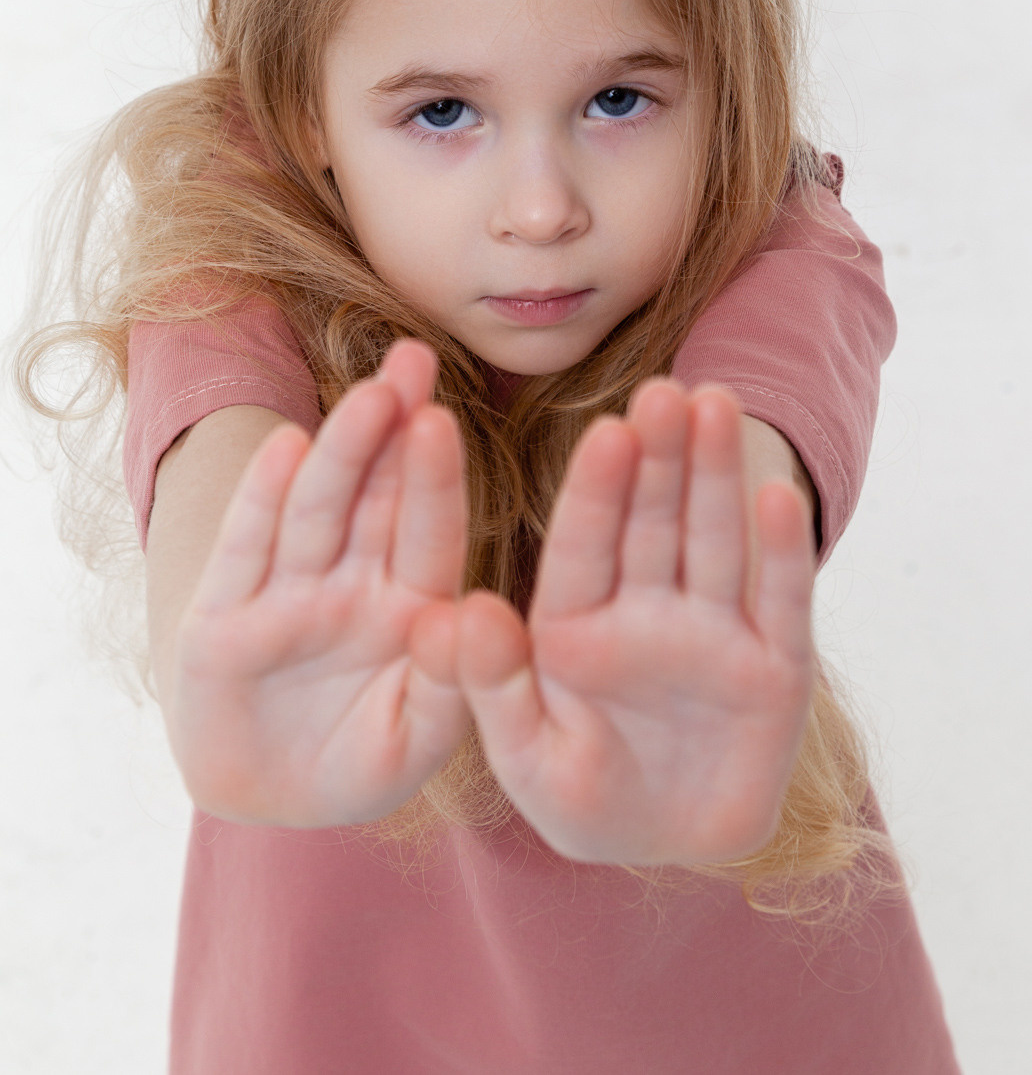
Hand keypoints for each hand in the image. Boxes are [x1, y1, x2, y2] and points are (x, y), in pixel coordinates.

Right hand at [167, 340, 471, 828]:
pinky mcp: (223, 619)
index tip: (446, 420)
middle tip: (415, 356)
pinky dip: (264, 501)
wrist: (272, 798)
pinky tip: (285, 446)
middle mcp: (352, 581)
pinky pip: (248, 552)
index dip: (436, 478)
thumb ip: (454, 684)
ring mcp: (287, 593)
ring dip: (340, 451)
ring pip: (317, 510)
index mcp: (412, 601)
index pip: (429, 531)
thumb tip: (466, 613)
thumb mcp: (421, 739)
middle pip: (374, 494)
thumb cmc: (364, 759)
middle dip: (394, 426)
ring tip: (368, 395)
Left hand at [430, 382, 815, 865]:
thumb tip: (458, 610)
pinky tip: (778, 493)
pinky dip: (782, 550)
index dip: (596, 488)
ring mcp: (713, 630)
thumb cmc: (582, 797)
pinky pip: (780, 599)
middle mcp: (645, 609)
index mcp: (574, 619)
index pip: (585, 542)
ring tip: (719, 405)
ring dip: (717, 475)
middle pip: (653, 520)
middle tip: (666, 390)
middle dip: (660, 456)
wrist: (670, 850)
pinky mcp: (777, 665)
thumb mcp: (525, 755)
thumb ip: (488, 685)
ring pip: (714, 538)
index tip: (605, 430)